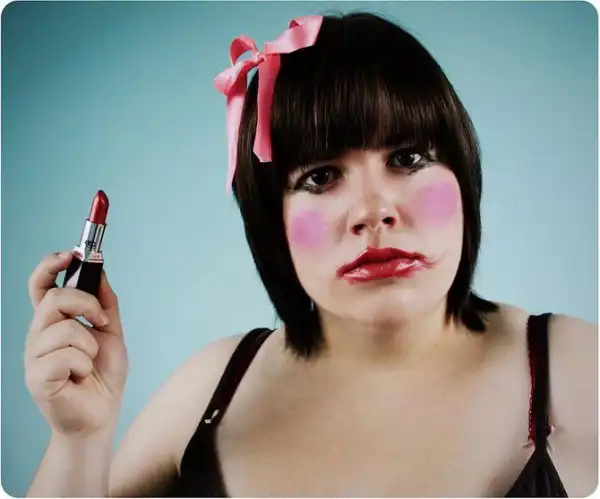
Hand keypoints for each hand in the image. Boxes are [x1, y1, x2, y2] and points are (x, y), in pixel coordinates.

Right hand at [24, 251, 128, 437]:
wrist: (102, 414)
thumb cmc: (103, 375)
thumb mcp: (111, 333)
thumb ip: (105, 303)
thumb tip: (100, 270)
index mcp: (54, 322)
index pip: (41, 286)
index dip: (49, 266)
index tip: (69, 254)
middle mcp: (38, 335)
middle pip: (53, 299)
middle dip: (85, 304)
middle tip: (100, 323)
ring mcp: (34, 357)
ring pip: (64, 329)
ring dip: (89, 345)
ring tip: (88, 364)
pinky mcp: (36, 378)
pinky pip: (65, 356)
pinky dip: (83, 365)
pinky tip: (80, 377)